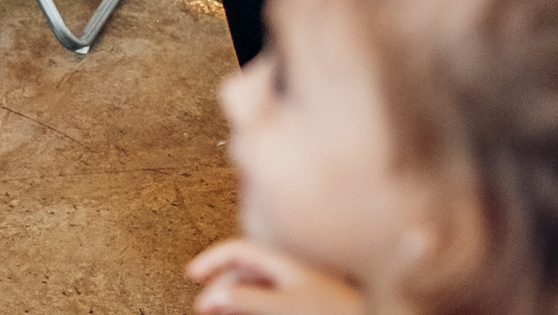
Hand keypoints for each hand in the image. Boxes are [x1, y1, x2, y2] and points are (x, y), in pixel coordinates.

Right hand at [187, 239, 367, 314]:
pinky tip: (242, 313)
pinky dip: (249, 305)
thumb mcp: (285, 304)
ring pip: (252, 286)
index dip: (210, 259)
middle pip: (241, 271)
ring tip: (217, 313)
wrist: (367, 312)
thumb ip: (249, 298)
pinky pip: (265, 298)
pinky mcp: (300, 300)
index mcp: (280, 259)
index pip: (236, 250)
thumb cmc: (333, 308)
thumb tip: (216, 295)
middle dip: (218, 287)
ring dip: (232, 298)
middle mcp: (284, 267)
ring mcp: (292, 284)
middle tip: (201, 308)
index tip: (191, 274)